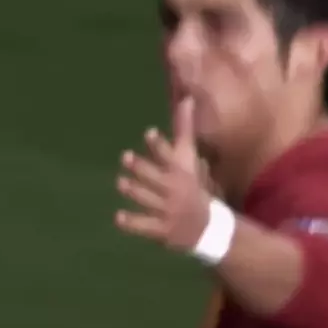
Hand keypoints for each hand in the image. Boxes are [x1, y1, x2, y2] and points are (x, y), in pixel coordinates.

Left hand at [115, 97, 210, 252]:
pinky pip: (145, 225)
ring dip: (135, 190)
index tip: (149, 133)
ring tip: (121, 182)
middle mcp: (175, 189)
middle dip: (142, 167)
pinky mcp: (162, 229)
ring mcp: (169, 210)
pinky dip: (131, 222)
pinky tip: (118, 217)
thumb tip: (186, 98)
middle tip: (125, 156)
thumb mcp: (191, 159)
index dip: (160, 146)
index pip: (171, 156)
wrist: (208, 226)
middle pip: (156, 177)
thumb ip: (184, 130)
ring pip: (148, 198)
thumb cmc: (194, 186)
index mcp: (182, 171)